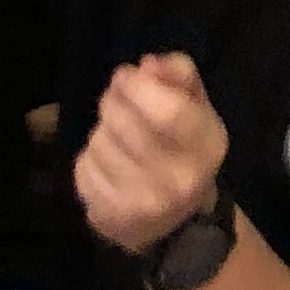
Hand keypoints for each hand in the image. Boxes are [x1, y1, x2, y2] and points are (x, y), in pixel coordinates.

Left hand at [78, 52, 229, 257]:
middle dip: (113, 102)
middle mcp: (177, 180)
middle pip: (124, 124)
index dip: (138, 86)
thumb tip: (148, 65)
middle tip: (116, 100)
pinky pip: (82, 168)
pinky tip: (107, 164)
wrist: (176, 224)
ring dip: (101, 131)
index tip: (127, 75)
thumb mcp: (197, 109)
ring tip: (116, 137)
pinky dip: (89, 158)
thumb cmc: (185, 153)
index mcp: (206, 147)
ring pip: (99, 143)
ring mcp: (142, 203)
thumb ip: (179, 76)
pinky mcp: (110, 216)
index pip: (167, 111)